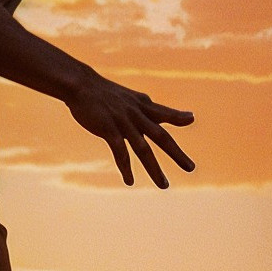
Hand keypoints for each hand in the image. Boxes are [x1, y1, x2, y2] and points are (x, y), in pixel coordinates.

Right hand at [64, 68, 195, 188]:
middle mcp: (137, 114)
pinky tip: (130, 181)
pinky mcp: (109, 129)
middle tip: (191, 168)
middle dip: (176, 153)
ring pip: (143, 149)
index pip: (164, 113)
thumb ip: (146, 107)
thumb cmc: (104, 93)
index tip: (191, 118)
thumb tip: (158, 111)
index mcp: (142, 105)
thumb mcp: (129, 98)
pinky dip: (125, 167)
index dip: (178, 116)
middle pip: (161, 136)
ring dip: (154, 169)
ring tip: (164, 185)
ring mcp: (124, 122)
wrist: (80, 85)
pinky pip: (120, 152)